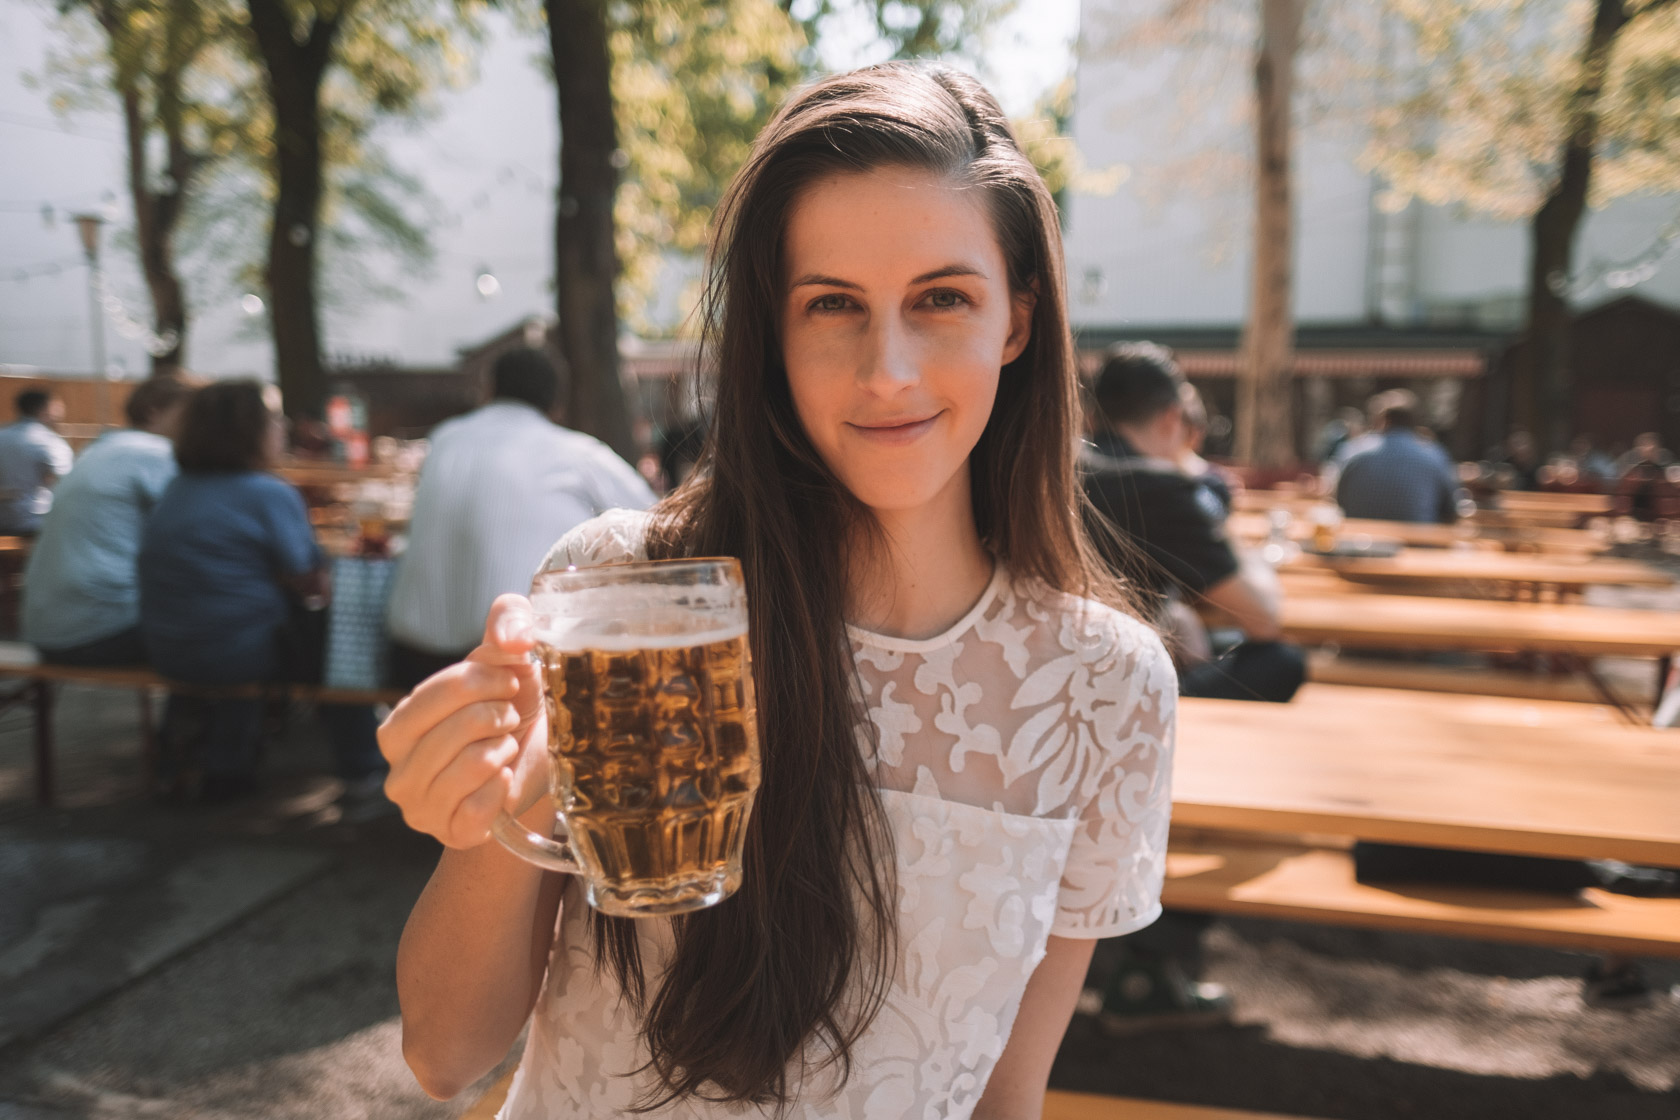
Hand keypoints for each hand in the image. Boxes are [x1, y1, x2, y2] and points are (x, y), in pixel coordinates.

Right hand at [379, 595, 549, 848]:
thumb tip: (510, 639)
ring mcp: (420, 808)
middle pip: (453, 730)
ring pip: (470, 766)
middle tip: (508, 719)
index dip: (483, 682)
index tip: (509, 681)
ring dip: (501, 751)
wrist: (536, 768)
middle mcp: (397, 770)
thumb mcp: (512, 659)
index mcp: (399, 726)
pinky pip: (480, 807)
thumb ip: (509, 623)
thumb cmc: (516, 711)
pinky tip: (503, 781)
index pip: (436, 694)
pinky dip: (502, 789)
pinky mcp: (451, 835)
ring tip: (504, 747)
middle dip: (495, 717)